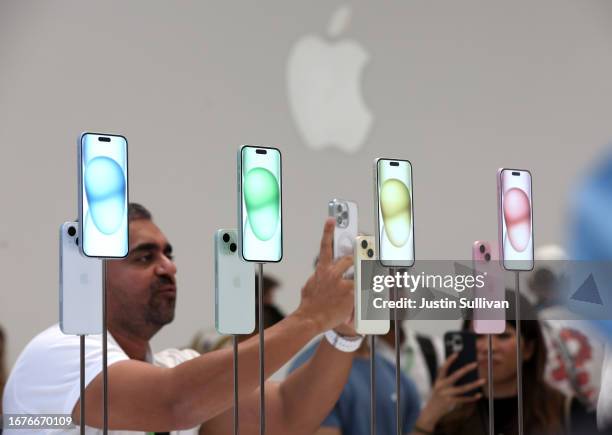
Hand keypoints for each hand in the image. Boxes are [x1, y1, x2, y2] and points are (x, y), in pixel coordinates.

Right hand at [295, 218, 354, 333]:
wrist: (311, 319)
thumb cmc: (310, 304)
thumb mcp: (311, 285)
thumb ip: (319, 276)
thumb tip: (322, 275)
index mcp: (321, 270)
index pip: (325, 246)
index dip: (328, 232)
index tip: (331, 221)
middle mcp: (332, 274)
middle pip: (350, 259)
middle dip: (357, 257)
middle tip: (363, 253)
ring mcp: (342, 283)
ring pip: (358, 272)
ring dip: (363, 274)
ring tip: (365, 276)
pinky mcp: (350, 293)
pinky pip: (362, 287)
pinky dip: (364, 290)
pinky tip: (366, 293)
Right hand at [416, 353, 484, 430]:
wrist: (431, 412)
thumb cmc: (438, 397)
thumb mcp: (439, 387)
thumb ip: (448, 381)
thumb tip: (464, 374)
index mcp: (438, 380)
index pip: (444, 368)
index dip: (450, 360)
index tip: (457, 353)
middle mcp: (442, 386)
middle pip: (456, 376)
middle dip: (466, 369)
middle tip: (475, 364)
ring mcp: (446, 395)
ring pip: (463, 388)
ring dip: (474, 384)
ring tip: (483, 380)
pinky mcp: (451, 402)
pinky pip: (464, 399)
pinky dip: (472, 397)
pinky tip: (479, 395)